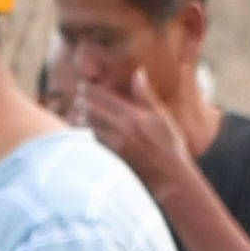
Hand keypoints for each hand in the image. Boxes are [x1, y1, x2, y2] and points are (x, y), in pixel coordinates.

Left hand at [66, 64, 188, 193]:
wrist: (170, 177)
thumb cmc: (169, 145)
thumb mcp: (161, 117)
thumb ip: (145, 95)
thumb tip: (138, 72)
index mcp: (132, 116)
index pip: (102, 97)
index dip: (89, 89)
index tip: (84, 85)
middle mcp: (120, 129)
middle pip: (90, 110)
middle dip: (83, 102)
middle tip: (79, 96)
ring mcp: (114, 144)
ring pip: (89, 125)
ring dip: (83, 116)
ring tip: (81, 110)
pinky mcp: (112, 156)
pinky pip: (94, 139)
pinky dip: (90, 131)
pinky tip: (92, 128)